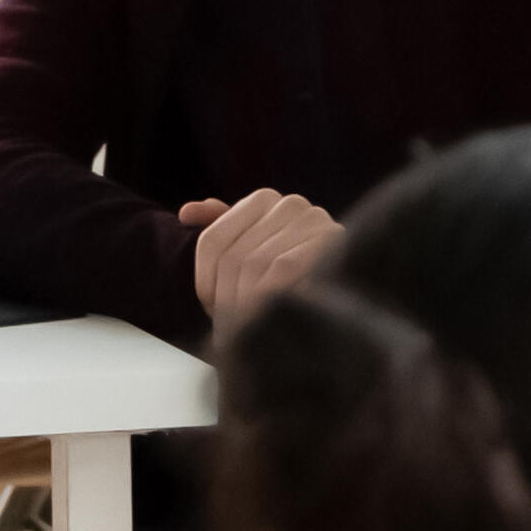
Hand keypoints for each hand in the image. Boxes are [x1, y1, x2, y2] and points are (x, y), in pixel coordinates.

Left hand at [185, 190, 341, 325]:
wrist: (344, 308)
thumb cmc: (285, 284)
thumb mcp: (249, 255)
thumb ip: (220, 230)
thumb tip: (186, 212)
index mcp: (266, 200)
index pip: (212, 243)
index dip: (205, 282)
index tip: (211, 307)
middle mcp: (292, 204)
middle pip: (235, 257)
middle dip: (229, 299)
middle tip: (230, 331)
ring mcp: (317, 222)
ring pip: (256, 266)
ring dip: (248, 305)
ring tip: (248, 331)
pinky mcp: (334, 244)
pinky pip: (283, 271)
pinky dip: (271, 299)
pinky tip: (272, 317)